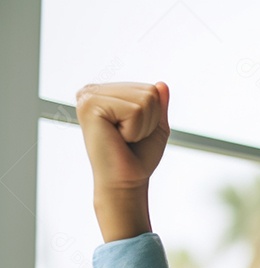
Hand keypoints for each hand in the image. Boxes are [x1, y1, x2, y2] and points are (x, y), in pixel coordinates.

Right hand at [75, 81, 170, 240]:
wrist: (126, 181)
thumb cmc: (138, 157)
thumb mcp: (156, 127)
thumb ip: (159, 104)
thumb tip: (161, 84)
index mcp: (107, 92)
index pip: (151, 89)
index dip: (153, 116)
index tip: (134, 132)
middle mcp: (94, 90)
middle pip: (149, 92)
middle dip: (149, 120)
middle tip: (129, 138)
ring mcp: (89, 96)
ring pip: (144, 100)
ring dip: (142, 126)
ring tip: (123, 138)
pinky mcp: (89, 105)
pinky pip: (135, 109)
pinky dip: (134, 129)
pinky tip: (117, 137)